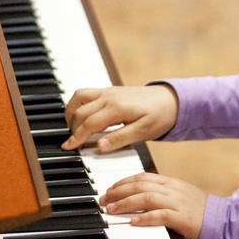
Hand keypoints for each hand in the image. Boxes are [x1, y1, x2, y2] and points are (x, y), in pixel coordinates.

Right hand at [63, 84, 177, 151]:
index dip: (76, 137)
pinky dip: (77, 104)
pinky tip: (81, 116)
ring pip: (78, 98)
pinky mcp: (109, 90)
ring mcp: (108, 91)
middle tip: (72, 143)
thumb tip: (99, 146)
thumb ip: (120, 139)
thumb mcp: (143, 132)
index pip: (89, 123)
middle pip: (80, 112)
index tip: (68, 148)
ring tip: (73, 129)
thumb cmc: (159, 116)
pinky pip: (85, 93)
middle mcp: (109, 96)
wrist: (170, 100)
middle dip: (72, 129)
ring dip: (71, 113)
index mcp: (117, 108)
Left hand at [99, 172, 206, 238]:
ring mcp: (178, 202)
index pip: (143, 176)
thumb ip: (162, 196)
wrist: (223, 224)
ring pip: (146, 197)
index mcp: (172, 182)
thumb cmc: (200, 214)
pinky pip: (160, 215)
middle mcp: (173, 189)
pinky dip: (144, 217)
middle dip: (118, 191)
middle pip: (140, 184)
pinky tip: (133, 221)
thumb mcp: (180, 198)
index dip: (123, 181)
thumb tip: (138, 199)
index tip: (110, 188)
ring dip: (125, 203)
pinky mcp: (182, 218)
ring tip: (111, 209)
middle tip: (103, 199)